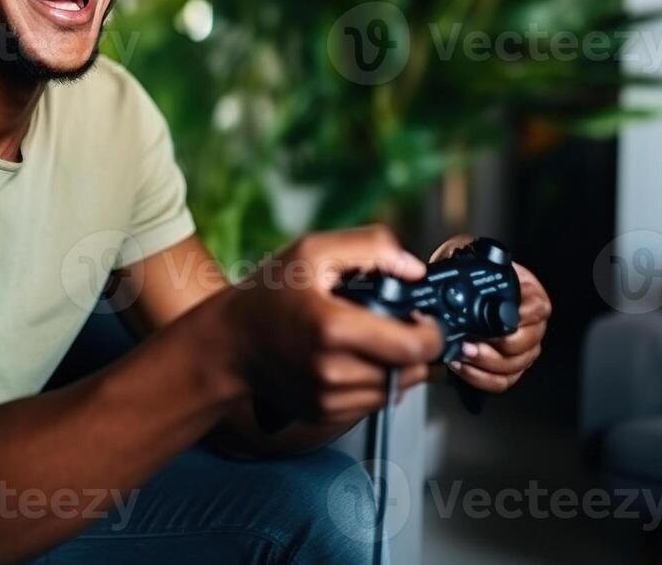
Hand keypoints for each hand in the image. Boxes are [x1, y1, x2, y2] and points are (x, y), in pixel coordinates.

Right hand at [218, 225, 445, 424]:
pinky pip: (372, 403)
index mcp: (333, 329)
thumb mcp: (313, 251)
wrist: (229, 343)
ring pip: (396, 390)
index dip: (432, 332)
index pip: (414, 347)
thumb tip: (415, 269)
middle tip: (403, 326)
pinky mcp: (325, 414)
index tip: (423, 317)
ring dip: (398, 367)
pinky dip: (375, 382)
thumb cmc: (268, 295)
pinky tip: (356, 358)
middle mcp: (333, 371)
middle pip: (412, 371)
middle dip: (417, 349)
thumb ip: (371, 247)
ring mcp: (329, 399)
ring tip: (375, 340)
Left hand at [428, 235, 550, 393]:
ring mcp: (522, 348)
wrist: (453, 294)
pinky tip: (461, 366)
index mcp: (529, 294)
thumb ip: (465, 251)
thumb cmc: (466, 273)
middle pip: (528, 343)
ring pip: (515, 366)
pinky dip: (480, 378)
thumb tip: (458, 255)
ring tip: (463, 353)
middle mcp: (531, 323)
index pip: (538, 309)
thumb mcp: (466, 254)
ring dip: (486, 364)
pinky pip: (501, 381)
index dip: (522, 317)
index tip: (500, 319)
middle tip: (471, 341)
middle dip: (499, 346)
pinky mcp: (508, 368)